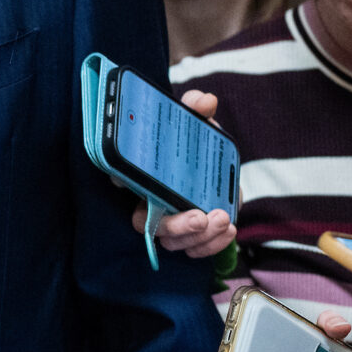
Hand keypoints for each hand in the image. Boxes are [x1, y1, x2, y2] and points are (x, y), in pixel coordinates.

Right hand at [129, 89, 237, 257]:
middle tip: (200, 216)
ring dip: (200, 237)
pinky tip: (229, 229)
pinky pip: (197, 250)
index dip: (122, 182)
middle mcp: (153, 203)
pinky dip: (213, 244)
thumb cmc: (196, 144)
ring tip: (223, 219)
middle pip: (150, 225)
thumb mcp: (195, 124)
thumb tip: (205, 101)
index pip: (123, 182)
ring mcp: (174, 222)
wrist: (216, 164)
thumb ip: (196, 110)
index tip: (128, 183)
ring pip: (176, 243)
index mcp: (145, 175)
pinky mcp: (195, 235)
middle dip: (176, 225)